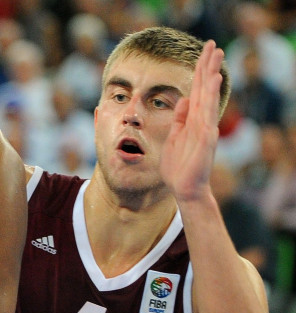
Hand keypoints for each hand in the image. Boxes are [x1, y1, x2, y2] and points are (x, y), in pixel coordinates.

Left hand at [160, 40, 223, 202]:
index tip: (205, 51)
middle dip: (209, 68)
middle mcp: (201, 122)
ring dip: (212, 82)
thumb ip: (180, 118)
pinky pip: (207, 121)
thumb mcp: (174, 136)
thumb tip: (183, 99)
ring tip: (215, 63)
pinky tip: (211, 93)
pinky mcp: (205, 142)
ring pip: (209, 102)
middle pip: (206, 90)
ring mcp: (205, 131)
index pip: (198, 89)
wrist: (184, 187)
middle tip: (214, 45)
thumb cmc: (179, 165)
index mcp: (193, 119)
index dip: (200, 70)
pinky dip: (210, 106)